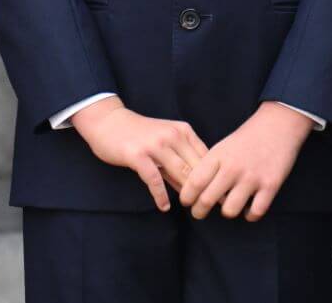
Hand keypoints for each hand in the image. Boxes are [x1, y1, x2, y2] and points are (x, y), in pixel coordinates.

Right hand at [72, 97, 207, 210]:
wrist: (109, 122)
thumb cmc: (139, 134)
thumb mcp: (165, 142)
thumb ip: (180, 161)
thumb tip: (197, 186)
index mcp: (183, 131)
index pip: (206, 156)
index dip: (216, 175)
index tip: (222, 193)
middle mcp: (173, 135)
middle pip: (196, 165)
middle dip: (206, 186)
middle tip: (213, 206)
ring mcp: (155, 145)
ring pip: (180, 171)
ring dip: (187, 192)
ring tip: (193, 208)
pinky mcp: (138, 155)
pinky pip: (154, 179)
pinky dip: (160, 195)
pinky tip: (164, 206)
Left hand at [180, 102, 313, 221]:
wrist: (278, 124)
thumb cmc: (247, 138)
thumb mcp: (223, 146)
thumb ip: (208, 167)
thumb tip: (191, 191)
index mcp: (218, 155)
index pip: (194, 183)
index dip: (186, 197)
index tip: (187, 201)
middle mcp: (233, 167)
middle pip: (207, 201)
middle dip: (199, 211)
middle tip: (200, 211)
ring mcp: (253, 177)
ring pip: (229, 211)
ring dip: (227, 211)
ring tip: (228, 206)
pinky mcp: (271, 185)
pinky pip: (255, 212)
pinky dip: (250, 214)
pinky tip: (249, 207)